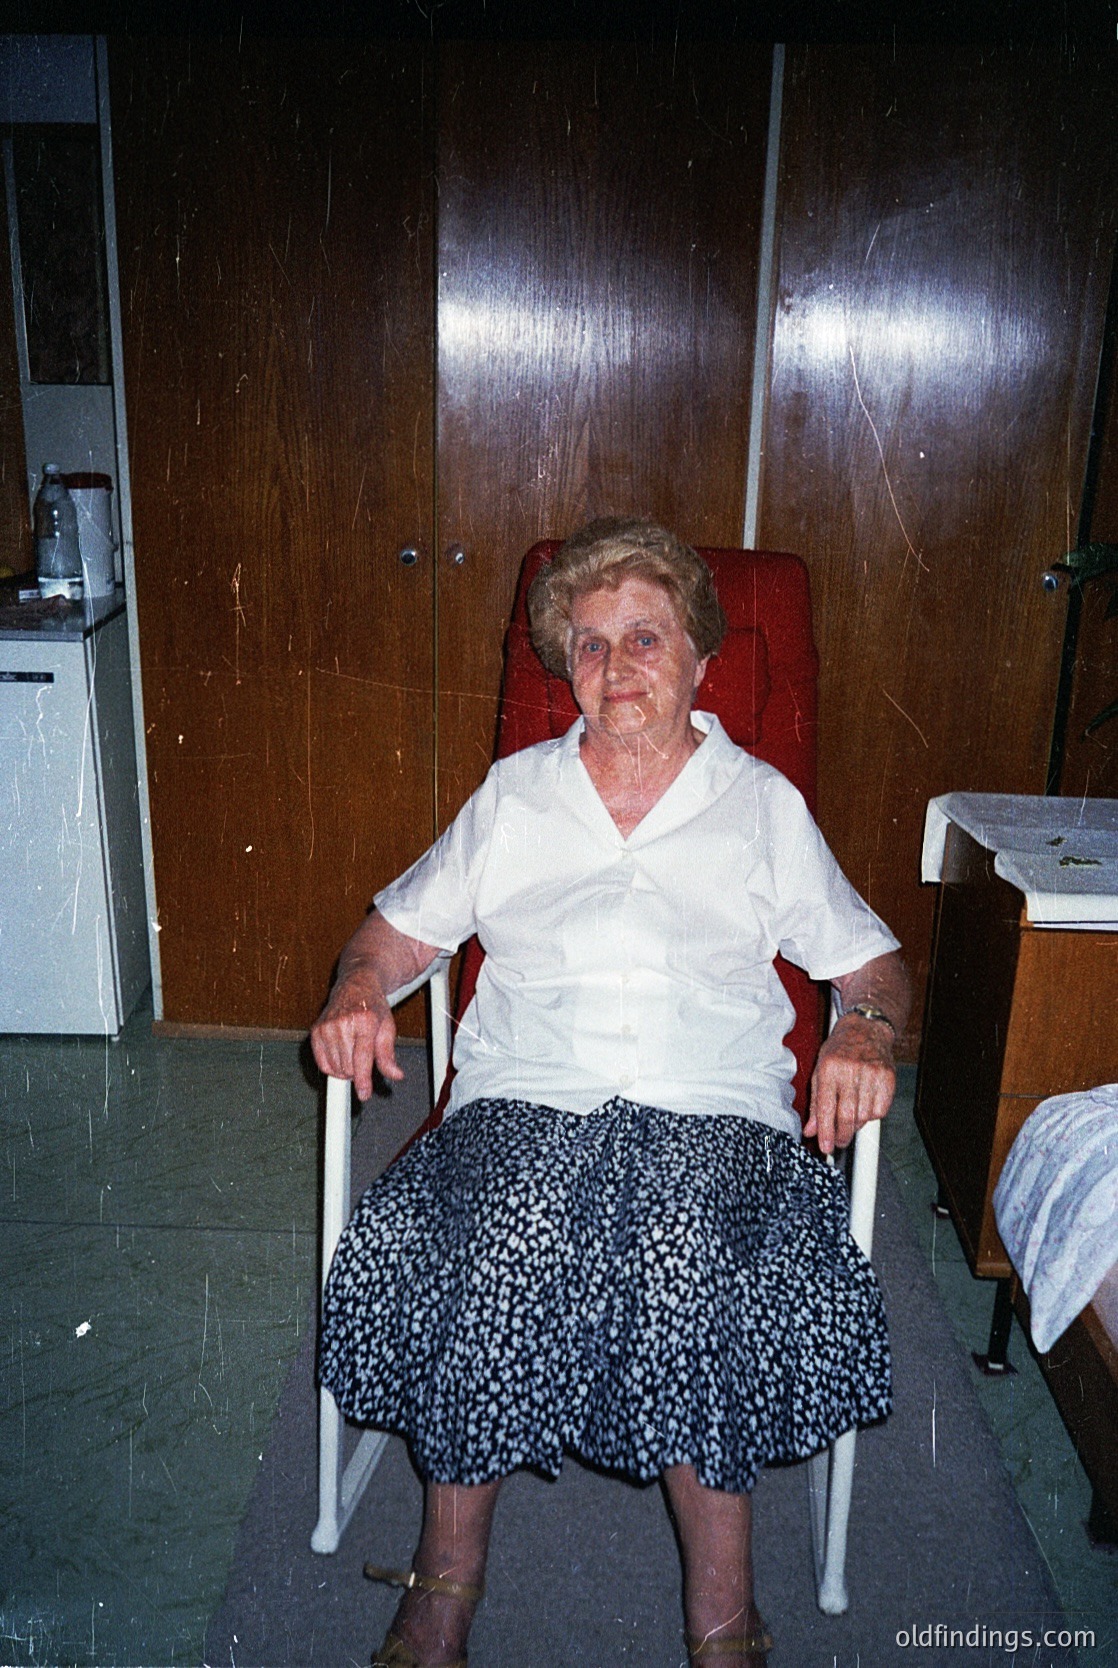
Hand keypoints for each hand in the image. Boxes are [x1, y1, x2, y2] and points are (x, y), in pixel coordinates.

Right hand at [310, 969, 403, 1101]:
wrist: (355, 987)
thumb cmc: (373, 1008)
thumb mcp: (388, 1028)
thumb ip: (389, 1055)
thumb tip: (396, 1075)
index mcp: (365, 1022)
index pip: (362, 1059)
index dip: (363, 1080)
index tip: (364, 1094)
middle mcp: (344, 1024)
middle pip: (348, 1067)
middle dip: (358, 1072)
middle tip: (363, 1059)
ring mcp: (327, 1027)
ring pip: (335, 1068)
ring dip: (346, 1070)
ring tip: (353, 1053)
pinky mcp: (316, 1031)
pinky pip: (322, 1063)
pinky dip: (332, 1067)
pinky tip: (341, 1056)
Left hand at [805, 1013, 895, 1154]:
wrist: (866, 1029)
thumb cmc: (839, 1051)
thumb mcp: (820, 1072)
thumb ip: (815, 1104)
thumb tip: (810, 1131)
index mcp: (829, 1068)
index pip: (825, 1107)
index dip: (825, 1132)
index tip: (826, 1148)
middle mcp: (850, 1070)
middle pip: (846, 1116)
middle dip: (842, 1135)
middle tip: (839, 1142)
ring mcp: (871, 1073)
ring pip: (864, 1116)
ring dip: (856, 1125)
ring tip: (851, 1119)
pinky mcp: (888, 1077)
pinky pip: (881, 1110)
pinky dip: (872, 1115)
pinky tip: (866, 1106)